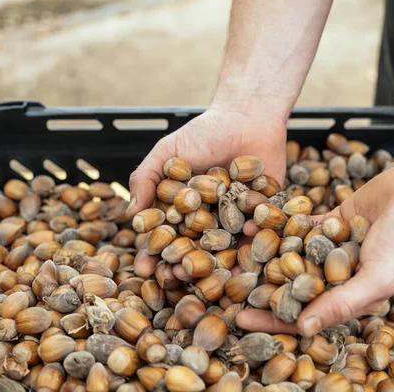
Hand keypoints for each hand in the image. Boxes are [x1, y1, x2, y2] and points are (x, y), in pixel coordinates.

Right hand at [127, 107, 286, 277]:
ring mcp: (236, 220)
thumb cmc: (203, 133)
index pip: (166, 237)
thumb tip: (130, 216)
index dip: (154, 254)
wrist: (247, 116)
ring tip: (208, 276)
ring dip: (216, 265)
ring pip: (225, 249)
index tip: (145, 268)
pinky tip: (245, 248)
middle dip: (183, 266)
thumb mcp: (168, 152)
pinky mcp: (263, 215)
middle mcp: (209, 220)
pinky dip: (252, 243)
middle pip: (194, 250)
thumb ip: (146, 179)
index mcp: (184, 210)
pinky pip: (258, 234)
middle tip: (176, 276)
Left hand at [237, 159, 393, 335]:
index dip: (271, 319)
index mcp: (349, 297)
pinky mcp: (332, 221)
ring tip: (234, 251)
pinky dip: (280, 223)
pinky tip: (256, 221)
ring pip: (292, 254)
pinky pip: (301, 225)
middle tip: (227, 285)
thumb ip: (341, 304)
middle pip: (292, 287)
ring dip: (265, 253)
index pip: (303, 315)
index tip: (239, 317)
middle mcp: (338, 275)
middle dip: (261, 287)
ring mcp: (333, 247)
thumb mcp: (376, 279)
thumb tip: (304, 331)